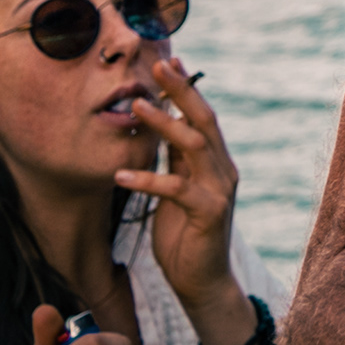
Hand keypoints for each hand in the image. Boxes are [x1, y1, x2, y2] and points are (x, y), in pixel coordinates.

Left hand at [117, 57, 248, 344]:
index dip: (187, 88)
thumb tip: (164, 127)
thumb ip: (177, 161)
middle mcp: (224, 170)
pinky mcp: (209, 213)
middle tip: (159, 65)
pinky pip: (175, 189)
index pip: (203, 115)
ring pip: (194, 145)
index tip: (169, 60)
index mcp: (217, 163)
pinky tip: (121, 175)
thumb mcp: (178, 192)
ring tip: (137, 106)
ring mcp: (220, 190)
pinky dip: (148, 179)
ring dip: (165, 123)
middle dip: (182, 90)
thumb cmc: (185, 237)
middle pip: (205, 120)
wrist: (203, 284)